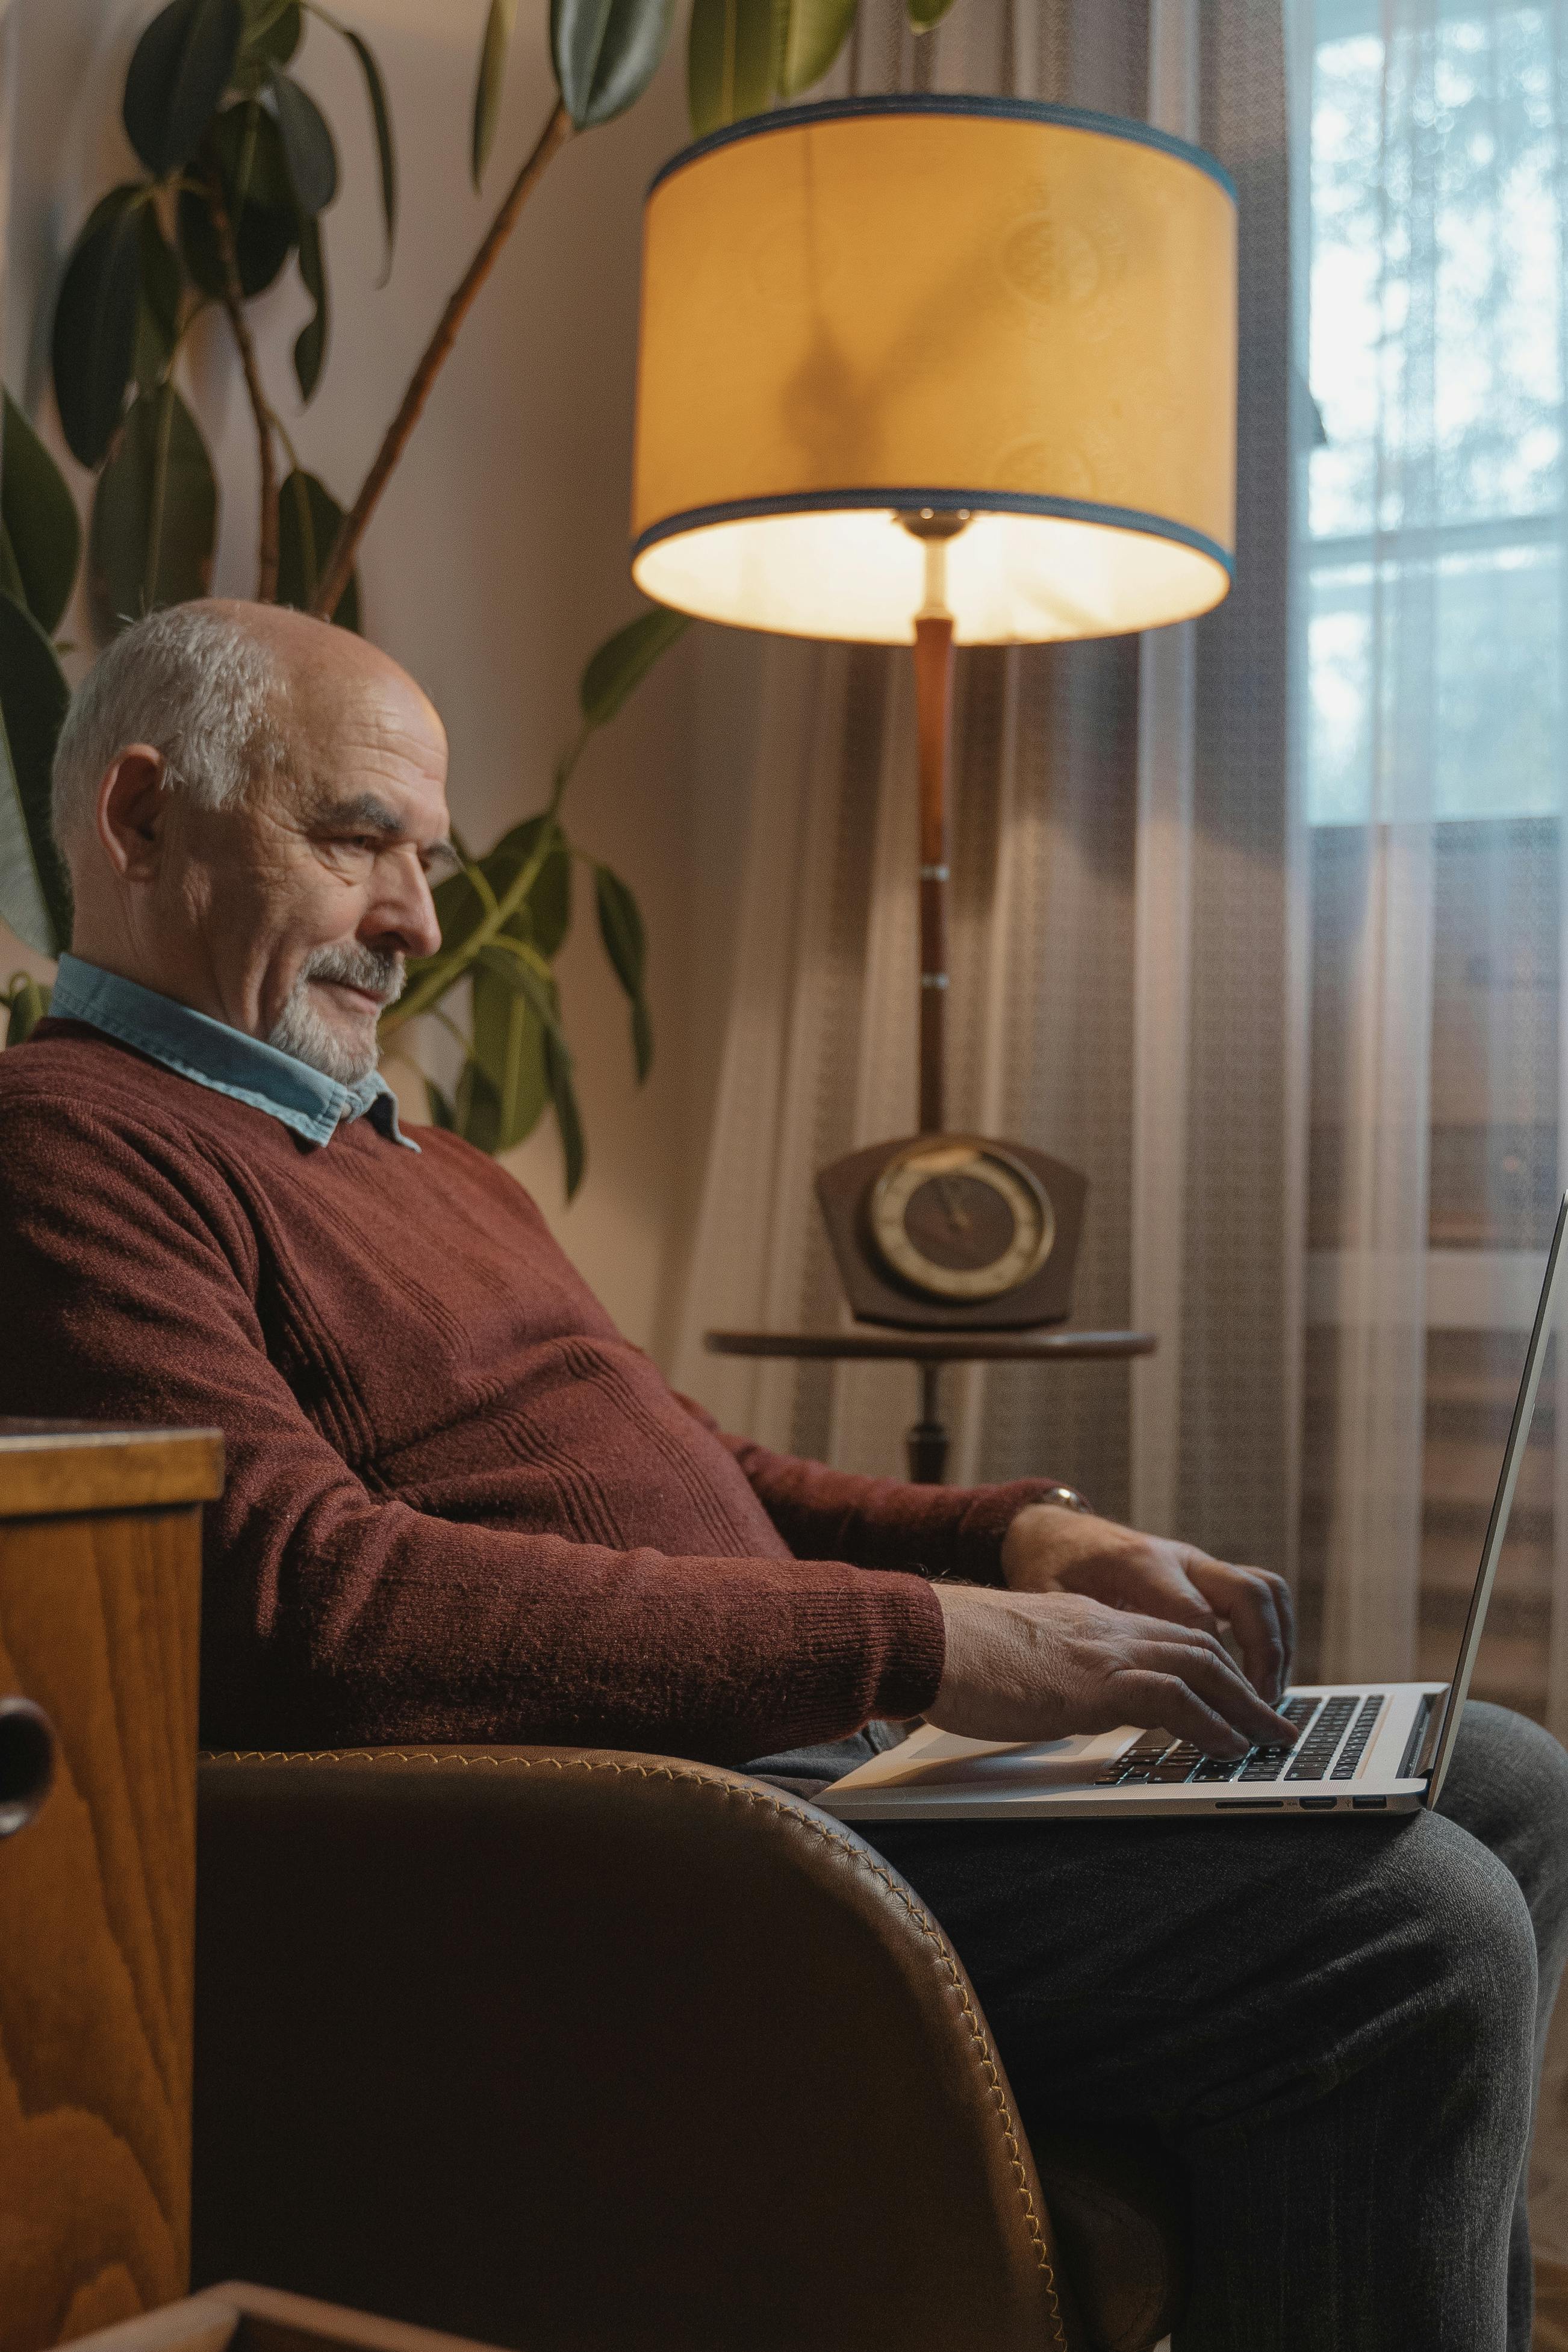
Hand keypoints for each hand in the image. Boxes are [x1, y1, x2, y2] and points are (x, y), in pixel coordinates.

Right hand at [929, 1583, 1298, 1755]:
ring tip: (1272, 1740)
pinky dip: (1209, 1722)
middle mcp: (1103, 1628)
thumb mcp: (1011, 1657)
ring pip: (1200, 1667)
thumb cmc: (948, 1653)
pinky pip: (1174, 1699)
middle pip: (1196, 1647)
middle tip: (1274, 1720)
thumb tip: (1049, 1696)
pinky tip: (1229, 1747)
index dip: (1204, 1663)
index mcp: (1084, 1622)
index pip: (1162, 1637)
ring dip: (1244, 1707)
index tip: (1231, 1693)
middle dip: (1243, 1684)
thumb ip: (1043, 1669)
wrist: (923, 1636)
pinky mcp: (1095, 1682)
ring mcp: (1102, 1652)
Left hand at [1000, 1506, 1294, 1704]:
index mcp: (1139, 1565)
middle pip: (1246, 1596)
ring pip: (1263, 1590)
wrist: (1055, 1530)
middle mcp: (1177, 1558)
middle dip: (1264, 1653)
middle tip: (1259, 1707)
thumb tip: (1101, 1692)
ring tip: (1269, 1696)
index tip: (1222, 1712)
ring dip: (1278, 1643)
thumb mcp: (1050, 1601)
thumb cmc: (1050, 1567)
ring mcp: (1197, 1563)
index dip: (1215, 1666)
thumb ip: (1080, 1638)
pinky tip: (1264, 1674)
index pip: (1195, 1617)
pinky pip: (1259, 1591)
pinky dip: (1272, 1631)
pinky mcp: (1206, 1572)